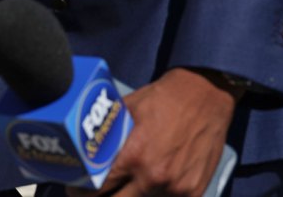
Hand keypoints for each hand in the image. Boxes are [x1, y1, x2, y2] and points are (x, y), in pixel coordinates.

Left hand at [66, 67, 238, 196]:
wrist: (205, 95)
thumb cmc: (163, 100)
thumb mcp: (127, 110)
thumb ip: (109, 136)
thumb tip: (85, 147)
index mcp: (134, 156)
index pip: (99, 189)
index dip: (83, 191)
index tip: (78, 188)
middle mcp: (154, 177)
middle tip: (98, 192)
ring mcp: (176, 189)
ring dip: (130, 196)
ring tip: (123, 186)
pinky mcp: (194, 192)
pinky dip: (156, 196)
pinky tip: (149, 187)